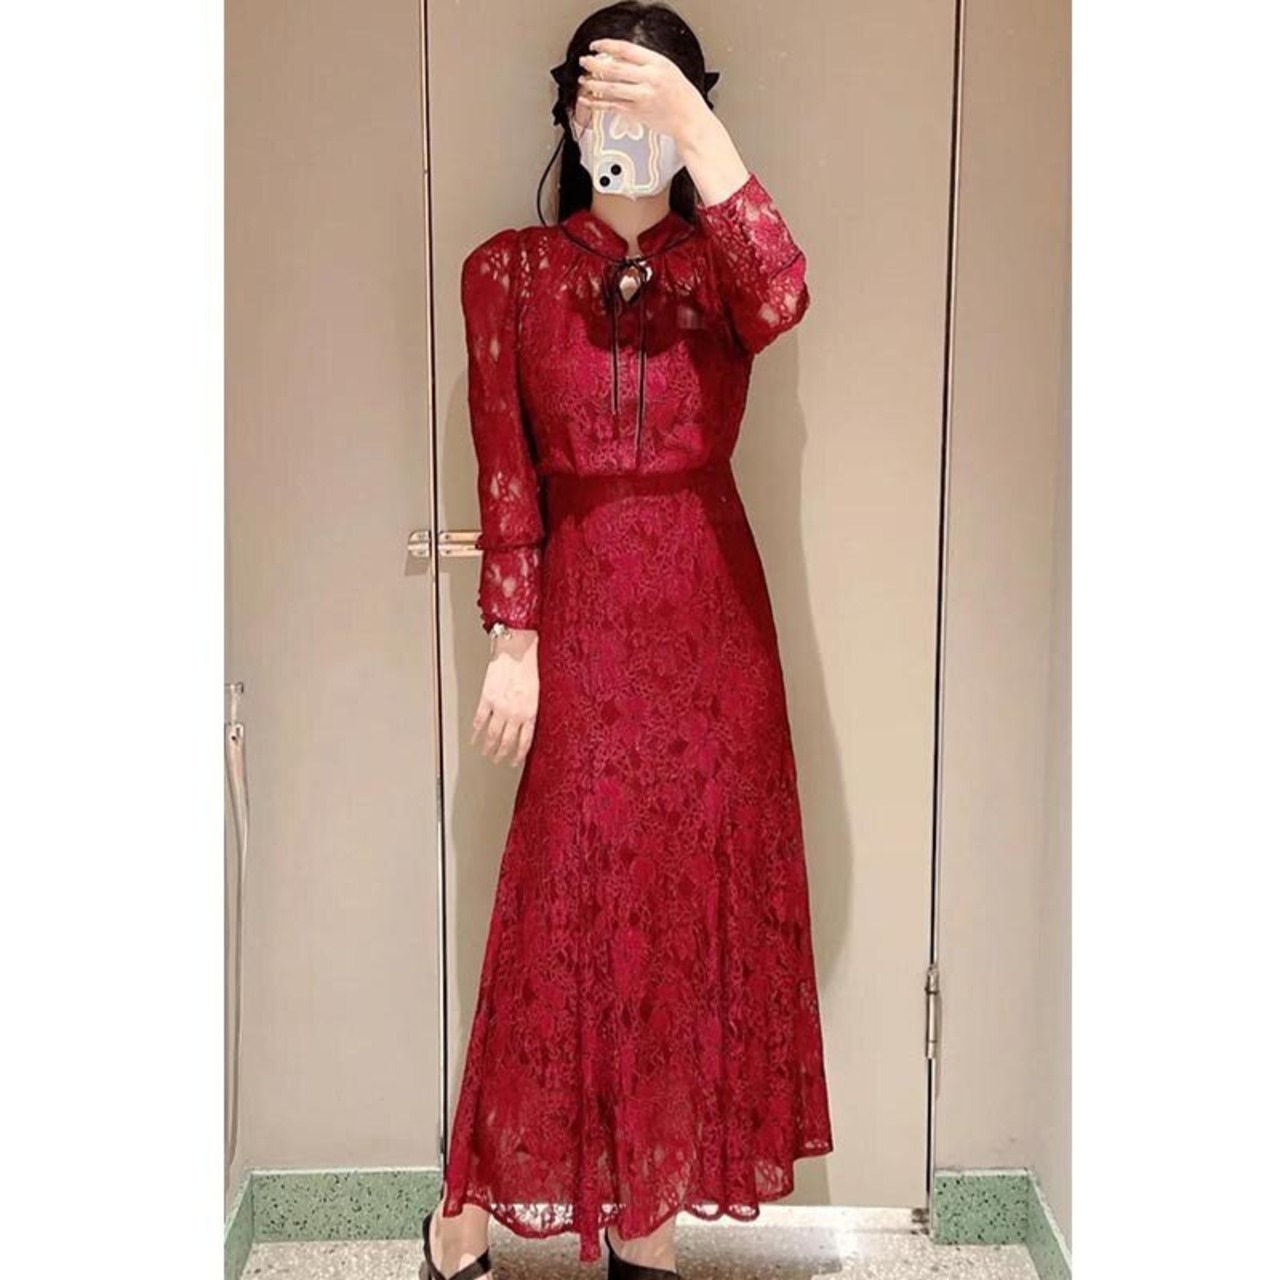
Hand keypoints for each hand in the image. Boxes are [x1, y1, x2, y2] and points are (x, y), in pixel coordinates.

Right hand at [471, 629, 538, 766]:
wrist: (516, 650)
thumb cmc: (529, 667)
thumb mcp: (537, 693)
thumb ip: (531, 710)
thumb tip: (526, 725)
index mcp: (530, 712)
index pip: (525, 741)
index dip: (519, 755)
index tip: (514, 761)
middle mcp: (515, 713)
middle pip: (506, 742)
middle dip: (502, 754)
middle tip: (498, 760)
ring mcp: (500, 707)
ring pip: (492, 735)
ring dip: (488, 747)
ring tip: (486, 753)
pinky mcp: (486, 699)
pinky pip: (479, 721)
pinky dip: (475, 732)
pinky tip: (473, 739)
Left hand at [576, 38, 710, 144]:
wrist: (690, 119)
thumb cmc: (681, 95)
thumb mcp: (667, 69)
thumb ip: (646, 63)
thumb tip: (620, 58)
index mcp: (657, 63)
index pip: (626, 49)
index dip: (607, 46)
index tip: (596, 46)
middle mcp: (649, 78)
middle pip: (615, 68)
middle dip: (595, 64)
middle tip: (585, 62)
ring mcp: (643, 97)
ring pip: (611, 88)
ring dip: (594, 84)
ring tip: (584, 81)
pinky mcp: (638, 113)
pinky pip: (613, 107)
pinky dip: (598, 104)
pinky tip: (589, 101)